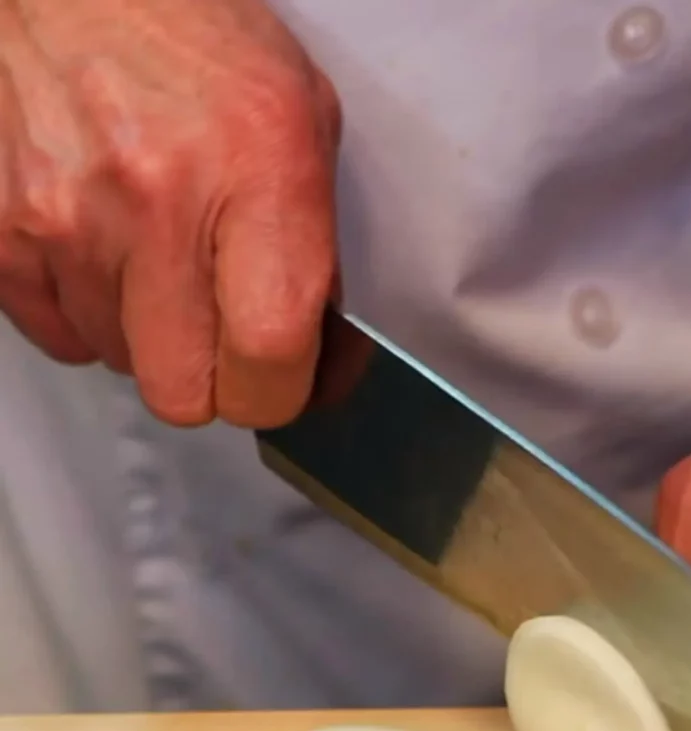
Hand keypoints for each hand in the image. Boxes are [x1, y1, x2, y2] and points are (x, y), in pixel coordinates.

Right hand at [0, 0, 340, 426]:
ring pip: (122, 364)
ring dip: (151, 336)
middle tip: (221, 333)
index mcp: (258, 174)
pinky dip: (91, 312)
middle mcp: (156, 202)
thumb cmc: (199, 40)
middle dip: (213, 380)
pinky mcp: (2, 232)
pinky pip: (60, 336)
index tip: (284, 378)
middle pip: (184, 395)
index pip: (269, 358)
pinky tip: (109, 253)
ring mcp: (65, 220)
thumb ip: (317, 251)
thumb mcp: (303, 125)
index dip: (281, 391)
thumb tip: (323, 360)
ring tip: (159, 258)